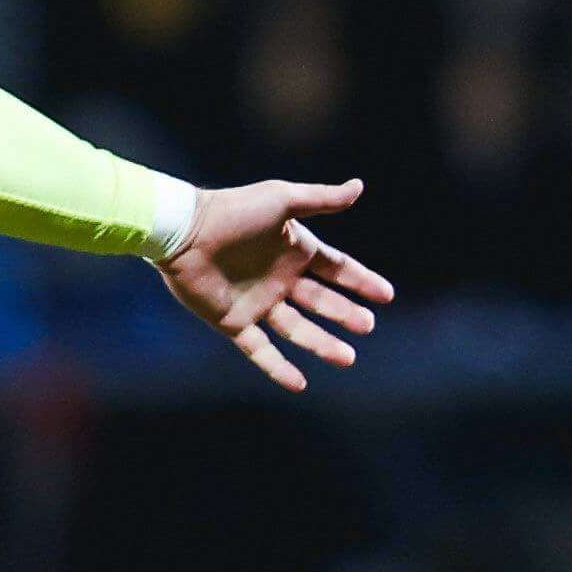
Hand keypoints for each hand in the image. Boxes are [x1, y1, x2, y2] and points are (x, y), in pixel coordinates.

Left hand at [159, 177, 395, 392]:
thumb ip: (321, 199)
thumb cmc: (233, 210)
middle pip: (321, 301)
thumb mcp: (283, 200)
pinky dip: (279, 368)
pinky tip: (300, 384)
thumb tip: (359, 187)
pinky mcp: (233, 322)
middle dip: (346, 314)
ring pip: (297, 330)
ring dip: (323, 344)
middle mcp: (280, 279)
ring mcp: (257, 303)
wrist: (184, 231)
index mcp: (294, 250)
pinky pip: (260, 350)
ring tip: (348, 358)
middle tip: (366, 326)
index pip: (337, 269)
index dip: (361, 281)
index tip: (386, 295)